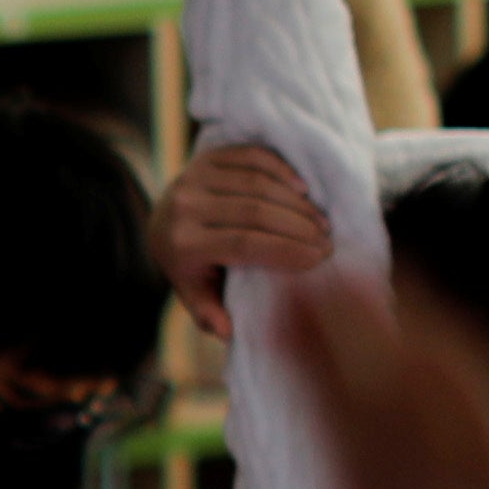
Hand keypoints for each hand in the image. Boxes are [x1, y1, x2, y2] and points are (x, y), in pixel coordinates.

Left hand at [149, 140, 333, 342]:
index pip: (242, 244)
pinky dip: (281, 170)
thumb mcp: (193, 293)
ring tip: (321, 221)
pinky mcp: (205, 156)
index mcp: (181, 244)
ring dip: (296, 202)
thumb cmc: (189, 265)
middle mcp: (184, 206)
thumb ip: (208, 313)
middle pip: (254, 212)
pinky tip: (303, 189)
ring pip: (257, 183)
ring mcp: (194, 177)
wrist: (161, 221)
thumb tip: (228, 332)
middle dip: (298, 227)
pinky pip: (251, 157)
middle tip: (327, 241)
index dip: (284, 250)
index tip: (318, 258)